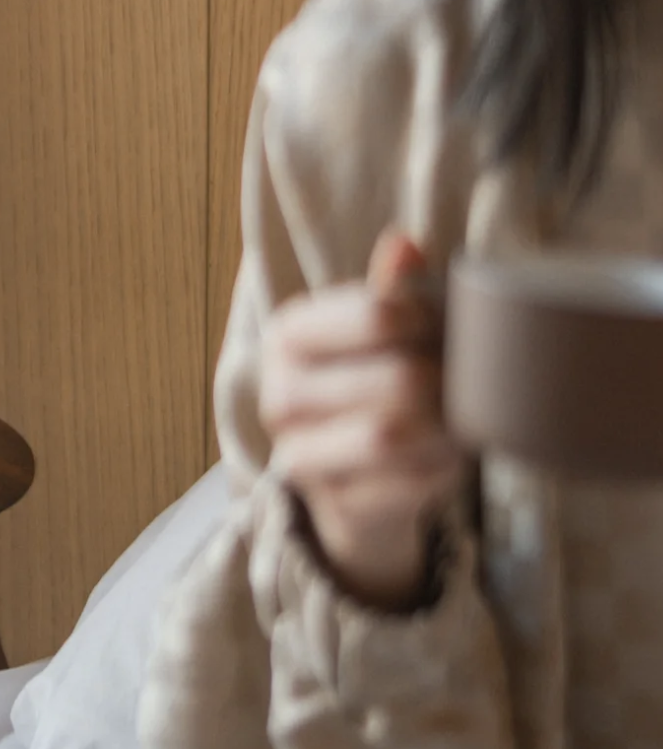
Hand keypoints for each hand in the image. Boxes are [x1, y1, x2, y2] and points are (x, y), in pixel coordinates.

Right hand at [258, 230, 464, 610]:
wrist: (340, 475)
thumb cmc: (361, 382)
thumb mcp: (364, 331)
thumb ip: (386, 289)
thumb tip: (406, 242)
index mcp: (286, 335)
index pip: (376, 313)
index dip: (431, 319)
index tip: (446, 327)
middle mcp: (280, 395)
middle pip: (398, 380)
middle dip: (447, 380)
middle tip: (467, 379)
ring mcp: (301, 456)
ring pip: (397, 437)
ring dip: (446, 427)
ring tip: (460, 414)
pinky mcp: (334, 506)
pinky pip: (409, 487)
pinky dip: (443, 470)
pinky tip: (449, 453)